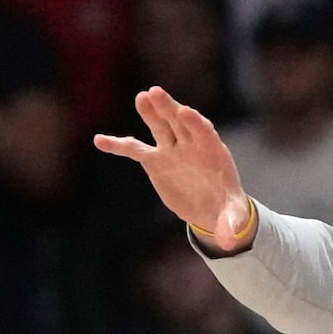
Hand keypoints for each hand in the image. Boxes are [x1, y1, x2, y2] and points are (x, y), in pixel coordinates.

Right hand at [93, 87, 253, 243]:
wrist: (212, 208)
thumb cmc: (227, 208)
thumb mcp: (233, 217)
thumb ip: (231, 224)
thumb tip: (231, 241)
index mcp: (213, 152)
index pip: (204, 132)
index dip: (196, 122)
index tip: (185, 111)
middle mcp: (191, 145)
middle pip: (179, 122)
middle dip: (168, 108)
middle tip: (155, 92)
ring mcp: (172, 149)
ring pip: (159, 127)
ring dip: (150, 113)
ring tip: (140, 98)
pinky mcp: (155, 160)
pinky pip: (134, 149)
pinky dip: (118, 145)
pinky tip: (99, 140)